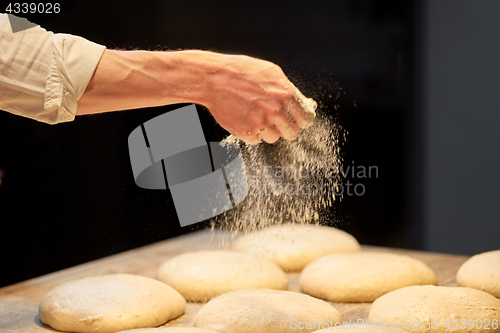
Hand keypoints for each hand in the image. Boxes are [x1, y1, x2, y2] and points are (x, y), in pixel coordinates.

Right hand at [198, 52, 316, 143]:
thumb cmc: (240, 71)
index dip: (302, 120)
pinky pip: (256, 140)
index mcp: (285, 94)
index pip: (306, 118)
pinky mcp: (245, 131)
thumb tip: (306, 103)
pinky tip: (245, 118)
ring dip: (268, 130)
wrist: (213, 78)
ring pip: (274, 138)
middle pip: (292, 132)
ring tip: (256, 115)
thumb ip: (288, 89)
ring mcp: (259, 122)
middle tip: (277, 119)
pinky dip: (252, 132)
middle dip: (286, 127)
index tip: (299, 120)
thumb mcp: (271, 72)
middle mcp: (274, 110)